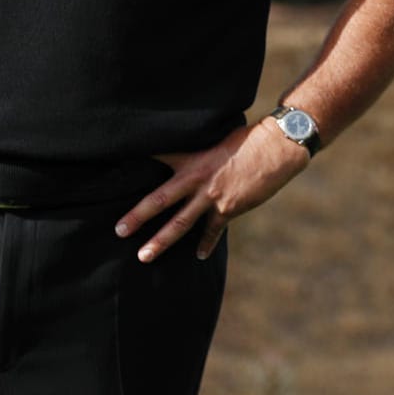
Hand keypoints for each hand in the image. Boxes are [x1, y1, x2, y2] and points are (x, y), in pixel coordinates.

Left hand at [115, 120, 310, 261]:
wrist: (277, 149)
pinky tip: (199, 255)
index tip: (116, 166)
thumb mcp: (218, 138)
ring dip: (161, 241)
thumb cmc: (249, 139)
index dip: (140, 160)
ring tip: (144, 256)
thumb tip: (192, 153)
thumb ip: (201, 150)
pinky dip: (206, 243)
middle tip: (119, 230)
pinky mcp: (229, 209)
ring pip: (181, 223)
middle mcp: (198, 179)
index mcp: (193, 159)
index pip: (159, 157)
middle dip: (138, 217)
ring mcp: (213, 197)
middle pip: (160, 201)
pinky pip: (212, 230)